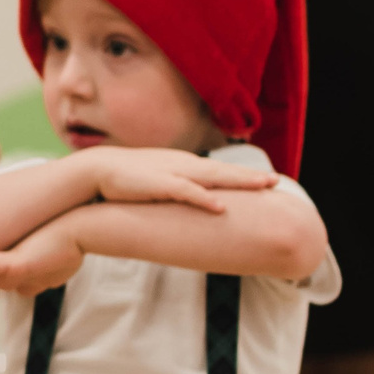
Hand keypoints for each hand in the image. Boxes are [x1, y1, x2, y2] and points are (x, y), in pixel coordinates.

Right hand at [84, 146, 279, 210]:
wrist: (96, 170)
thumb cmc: (128, 180)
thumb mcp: (159, 183)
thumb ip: (178, 190)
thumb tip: (193, 203)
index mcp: (185, 166)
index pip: (220, 171)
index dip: (244, 176)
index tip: (267, 180)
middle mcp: (184, 166)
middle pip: (224, 171)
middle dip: (251, 177)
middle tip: (276, 181)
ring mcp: (172, 173)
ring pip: (213, 177)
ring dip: (239, 181)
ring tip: (263, 186)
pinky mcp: (158, 184)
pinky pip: (186, 193)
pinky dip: (204, 199)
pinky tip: (221, 207)